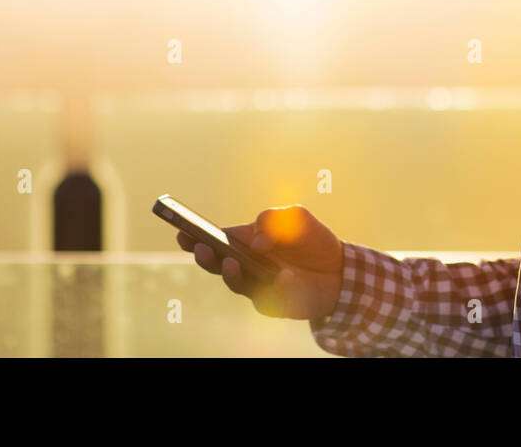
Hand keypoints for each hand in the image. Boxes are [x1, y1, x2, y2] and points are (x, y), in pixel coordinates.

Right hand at [176, 205, 343, 319]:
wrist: (339, 269)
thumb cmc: (311, 239)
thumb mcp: (295, 216)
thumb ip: (271, 219)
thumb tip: (257, 244)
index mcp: (245, 241)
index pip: (214, 239)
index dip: (194, 236)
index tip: (180, 229)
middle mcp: (245, 265)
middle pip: (216, 264)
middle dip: (205, 256)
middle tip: (200, 247)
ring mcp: (257, 286)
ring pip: (235, 283)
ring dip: (231, 274)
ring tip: (231, 263)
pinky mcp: (273, 304)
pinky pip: (269, 298)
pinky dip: (276, 287)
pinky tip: (286, 277)